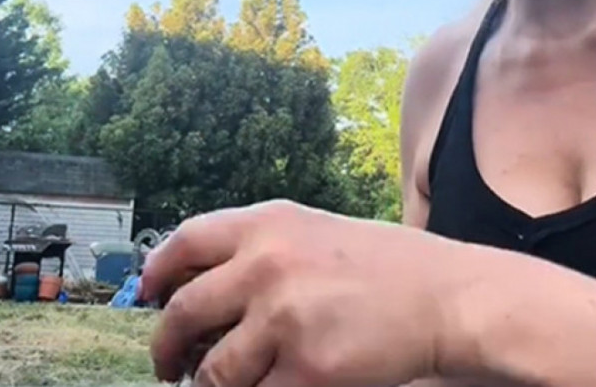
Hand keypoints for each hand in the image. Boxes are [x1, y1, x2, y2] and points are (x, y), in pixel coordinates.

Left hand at [140, 200, 455, 386]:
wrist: (448, 298)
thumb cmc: (380, 267)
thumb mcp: (308, 232)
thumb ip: (252, 250)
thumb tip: (191, 286)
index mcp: (263, 225)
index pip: (183, 244)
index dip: (156, 274)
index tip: (147, 297)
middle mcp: (265, 265)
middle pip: (185, 312)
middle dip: (166, 346)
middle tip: (165, 365)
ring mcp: (285, 318)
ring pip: (215, 368)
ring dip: (207, 384)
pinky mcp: (310, 368)